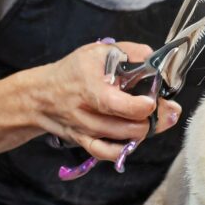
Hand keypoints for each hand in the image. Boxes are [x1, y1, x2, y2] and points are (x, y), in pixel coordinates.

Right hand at [29, 41, 182, 160]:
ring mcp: (85, 130)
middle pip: (127, 127)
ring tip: (152, 119)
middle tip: (164, 109)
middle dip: (153, 120)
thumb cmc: (74, 70)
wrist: (40, 95)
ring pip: (121, 141)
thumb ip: (130, 52)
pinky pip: (105, 153)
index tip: (155, 99)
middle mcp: (86, 112)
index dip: (144, 106)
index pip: (119, 105)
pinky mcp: (83, 142)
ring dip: (143, 132)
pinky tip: (133, 138)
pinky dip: (123, 149)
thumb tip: (154, 60)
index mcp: (90, 87)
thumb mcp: (99, 51)